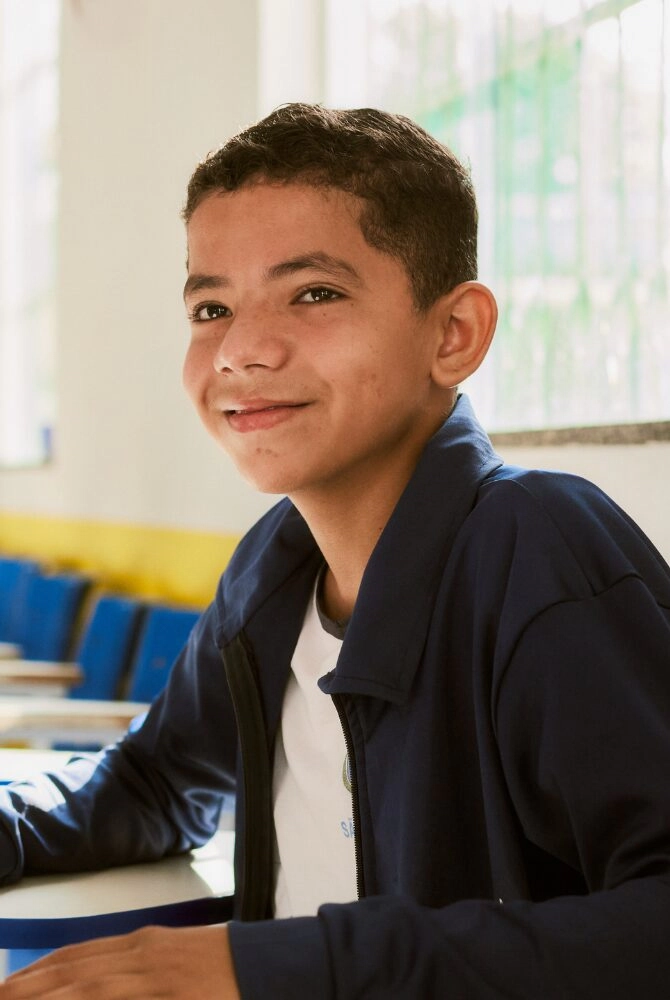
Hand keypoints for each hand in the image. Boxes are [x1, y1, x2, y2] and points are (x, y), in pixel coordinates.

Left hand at [0, 923, 240, 998]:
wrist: (273, 967)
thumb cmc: (228, 970)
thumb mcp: (179, 964)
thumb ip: (143, 975)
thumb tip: (107, 984)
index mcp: (145, 945)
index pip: (77, 956)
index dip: (38, 970)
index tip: (8, 984)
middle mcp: (144, 955)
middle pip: (74, 970)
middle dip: (29, 986)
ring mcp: (156, 976)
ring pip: (89, 988)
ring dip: (48, 996)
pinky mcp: (171, 994)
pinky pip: (119, 999)